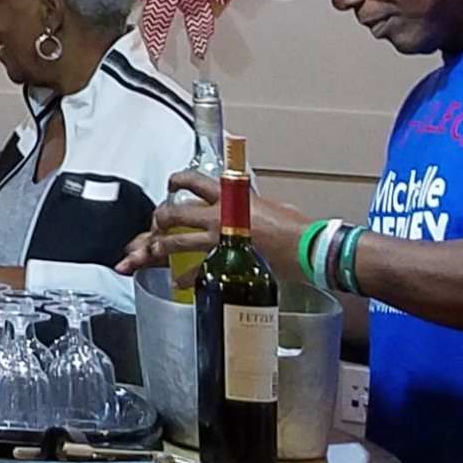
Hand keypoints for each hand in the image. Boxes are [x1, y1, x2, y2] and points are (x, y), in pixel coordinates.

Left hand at [118, 165, 311, 275]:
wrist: (308, 248)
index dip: (177, 180)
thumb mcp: (271, 206)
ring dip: (160, 248)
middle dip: (158, 220)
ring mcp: (219, 238)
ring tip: (153, 253)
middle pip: (174, 213)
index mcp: (231, 196)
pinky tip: (177, 283)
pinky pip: (195, 270)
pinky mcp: (225, 260)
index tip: (170, 184)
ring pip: (176, 241)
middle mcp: (219, 214)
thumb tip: (251, 207)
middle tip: (155, 226)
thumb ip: (253, 205)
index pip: (194, 180)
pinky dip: (183, 278)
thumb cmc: (297, 228)